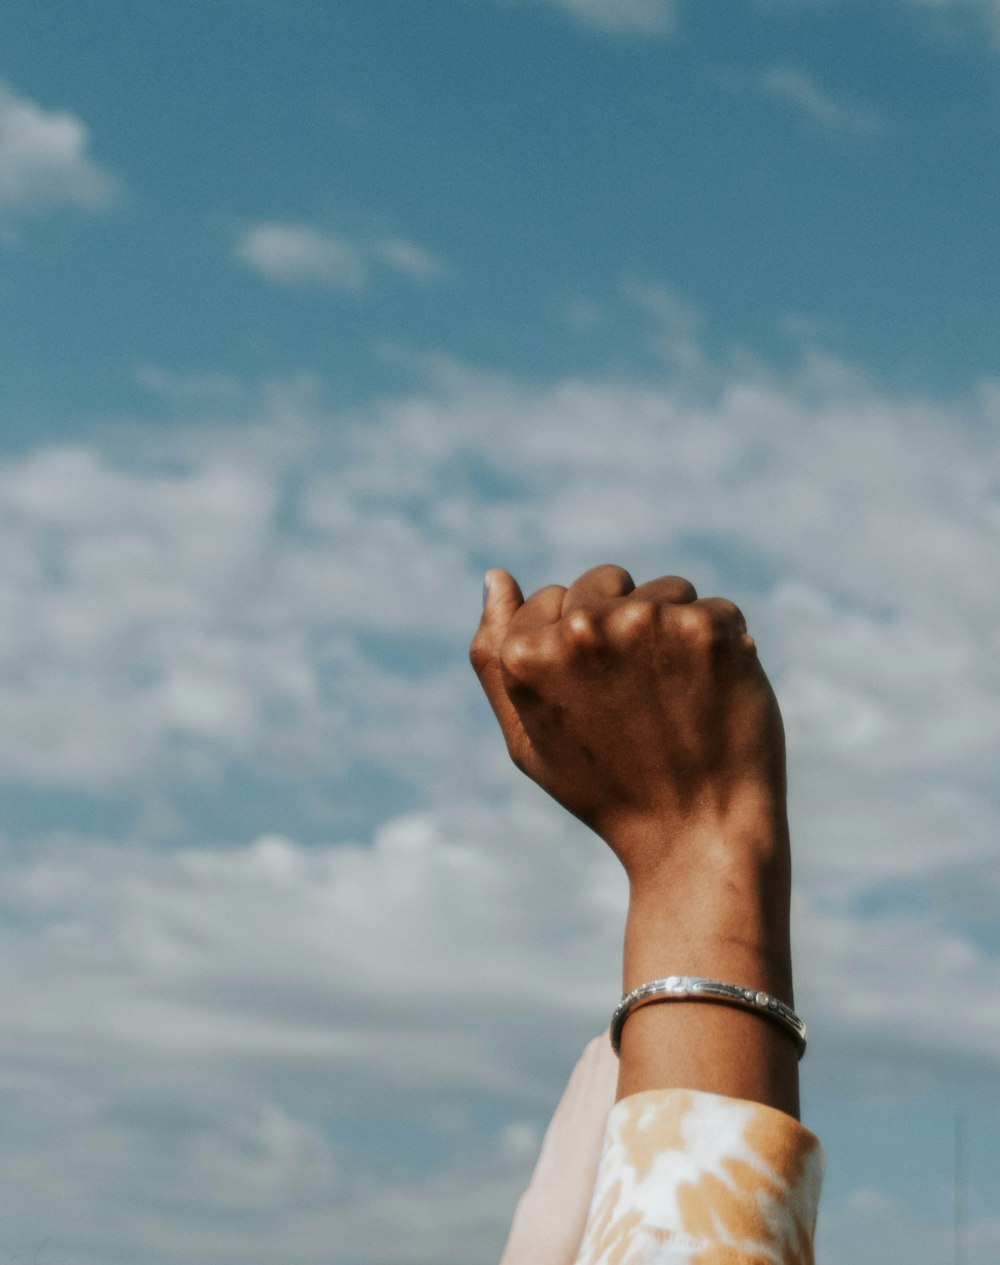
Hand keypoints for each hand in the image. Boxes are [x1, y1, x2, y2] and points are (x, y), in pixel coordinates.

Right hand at [470, 563, 787, 881]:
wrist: (697, 834)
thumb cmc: (607, 791)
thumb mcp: (527, 736)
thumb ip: (493, 654)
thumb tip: (494, 577)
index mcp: (526, 654)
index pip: (553, 598)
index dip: (580, 646)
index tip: (599, 695)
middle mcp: (581, 629)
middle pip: (605, 580)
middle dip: (623, 622)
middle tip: (641, 695)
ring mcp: (647, 623)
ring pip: (665, 589)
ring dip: (675, 630)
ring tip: (680, 696)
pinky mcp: (707, 627)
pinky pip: (715, 609)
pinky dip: (722, 647)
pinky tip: (716, 695)